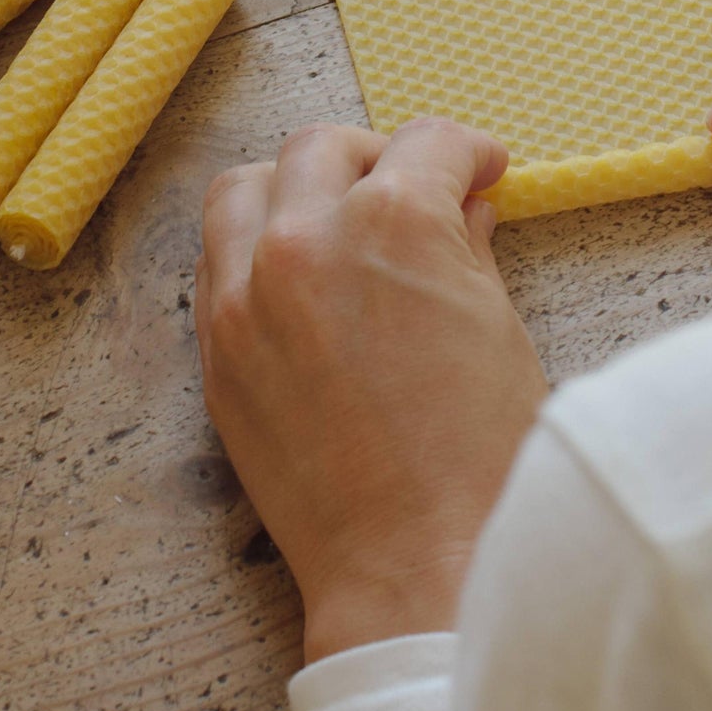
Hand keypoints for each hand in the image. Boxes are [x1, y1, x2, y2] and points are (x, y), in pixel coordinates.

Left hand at [196, 118, 547, 664]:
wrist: (415, 567)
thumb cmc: (479, 456)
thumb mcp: (496, 329)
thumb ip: (467, 248)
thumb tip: (463, 209)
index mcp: (395, 222)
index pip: (428, 143)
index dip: (466, 153)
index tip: (480, 173)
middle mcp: (307, 238)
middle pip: (326, 148)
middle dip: (377, 158)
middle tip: (411, 192)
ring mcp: (246, 292)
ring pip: (247, 187)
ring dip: (294, 187)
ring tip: (335, 221)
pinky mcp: (215, 349)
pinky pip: (217, 259)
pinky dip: (253, 247)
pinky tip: (296, 278)